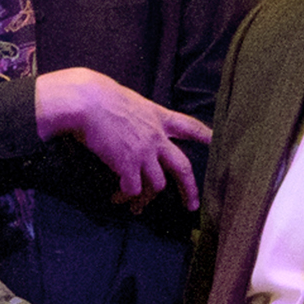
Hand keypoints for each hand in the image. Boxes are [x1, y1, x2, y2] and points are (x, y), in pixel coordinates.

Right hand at [32, 65, 207, 206]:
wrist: (87, 101)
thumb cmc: (99, 95)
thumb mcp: (130, 102)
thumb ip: (138, 117)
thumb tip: (132, 125)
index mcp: (158, 117)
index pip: (189, 126)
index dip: (204, 135)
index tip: (216, 142)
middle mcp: (156, 137)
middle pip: (182, 167)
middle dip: (189, 189)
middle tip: (192, 206)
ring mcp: (144, 152)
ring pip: (157, 185)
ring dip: (146, 199)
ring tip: (136, 208)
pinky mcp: (128, 165)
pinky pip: (133, 189)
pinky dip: (126, 197)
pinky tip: (117, 199)